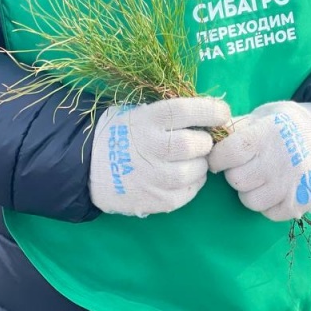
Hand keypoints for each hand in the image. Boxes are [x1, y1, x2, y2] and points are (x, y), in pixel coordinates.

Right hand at [89, 96, 230, 216]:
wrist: (88, 166)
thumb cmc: (122, 132)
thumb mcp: (139, 111)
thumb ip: (169, 112)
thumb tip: (210, 110)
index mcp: (147, 119)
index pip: (185, 110)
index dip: (210, 110)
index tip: (222, 112)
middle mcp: (151, 147)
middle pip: (196, 144)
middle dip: (205, 142)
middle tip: (201, 141)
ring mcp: (152, 177)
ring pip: (196, 171)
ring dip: (200, 164)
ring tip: (191, 160)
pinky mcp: (154, 200)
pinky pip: (188, 193)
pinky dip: (192, 183)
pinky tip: (183, 176)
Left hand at [208, 100, 310, 221]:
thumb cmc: (288, 125)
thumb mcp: (264, 115)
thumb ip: (238, 127)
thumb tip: (208, 136)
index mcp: (269, 133)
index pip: (230, 152)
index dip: (218, 157)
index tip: (219, 156)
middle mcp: (282, 159)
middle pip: (237, 180)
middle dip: (235, 173)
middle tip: (245, 165)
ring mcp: (294, 184)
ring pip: (250, 201)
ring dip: (250, 191)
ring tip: (261, 177)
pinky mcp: (304, 202)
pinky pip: (269, 214)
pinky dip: (268, 204)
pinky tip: (276, 188)